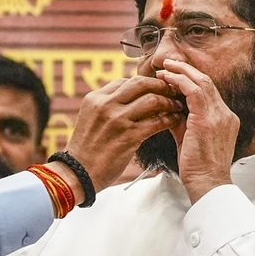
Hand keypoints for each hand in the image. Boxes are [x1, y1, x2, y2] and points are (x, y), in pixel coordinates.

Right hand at [63, 75, 183, 191]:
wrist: (78, 174)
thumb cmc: (87, 150)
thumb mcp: (91, 118)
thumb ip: (107, 106)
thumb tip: (130, 98)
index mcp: (95, 98)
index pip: (125, 80)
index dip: (145, 82)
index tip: (157, 88)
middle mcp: (105, 104)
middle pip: (140, 83)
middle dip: (160, 85)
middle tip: (172, 91)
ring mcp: (117, 120)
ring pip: (152, 100)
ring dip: (169, 102)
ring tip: (177, 106)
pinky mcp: (129, 136)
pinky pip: (157, 122)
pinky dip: (170, 119)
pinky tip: (175, 120)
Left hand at [156, 59, 237, 202]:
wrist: (208, 185)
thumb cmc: (198, 169)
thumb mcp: (190, 140)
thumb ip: (182, 122)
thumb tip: (167, 110)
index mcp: (225, 119)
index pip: (208, 92)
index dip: (191, 81)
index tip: (175, 76)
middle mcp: (225, 114)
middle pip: (207, 83)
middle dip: (187, 71)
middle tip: (169, 64)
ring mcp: (219, 116)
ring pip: (202, 82)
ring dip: (182, 72)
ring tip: (165, 67)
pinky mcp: (208, 120)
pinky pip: (194, 92)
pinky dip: (179, 82)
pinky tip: (167, 79)